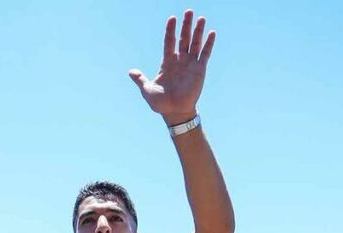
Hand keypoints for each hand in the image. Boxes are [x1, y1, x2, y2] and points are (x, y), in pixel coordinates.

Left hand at [129, 10, 215, 124]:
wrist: (174, 112)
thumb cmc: (160, 103)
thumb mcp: (147, 90)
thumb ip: (140, 79)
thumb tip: (131, 71)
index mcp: (167, 63)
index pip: (169, 42)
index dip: (170, 31)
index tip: (171, 18)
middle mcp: (179, 61)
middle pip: (183, 39)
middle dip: (186, 25)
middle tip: (188, 11)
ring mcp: (190, 64)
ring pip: (195, 44)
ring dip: (198, 31)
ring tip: (201, 18)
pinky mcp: (200, 70)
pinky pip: (204, 54)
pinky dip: (208, 44)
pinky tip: (211, 33)